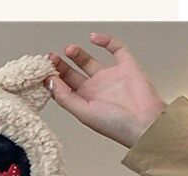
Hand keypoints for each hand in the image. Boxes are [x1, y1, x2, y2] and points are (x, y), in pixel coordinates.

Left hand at [45, 32, 165, 148]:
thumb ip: (66, 98)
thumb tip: (50, 82)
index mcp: (84, 102)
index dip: (53, 79)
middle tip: (51, 58)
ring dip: (78, 54)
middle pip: (73, 74)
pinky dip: (106, 41)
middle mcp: (95, 90)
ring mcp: (110, 77)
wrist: (144, 122)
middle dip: (61, 65)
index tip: (44, 71)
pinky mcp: (127, 66)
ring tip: (68, 49)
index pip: (64, 88)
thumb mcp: (83, 112)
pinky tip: (94, 38)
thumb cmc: (116, 125)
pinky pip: (116, 49)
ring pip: (90, 61)